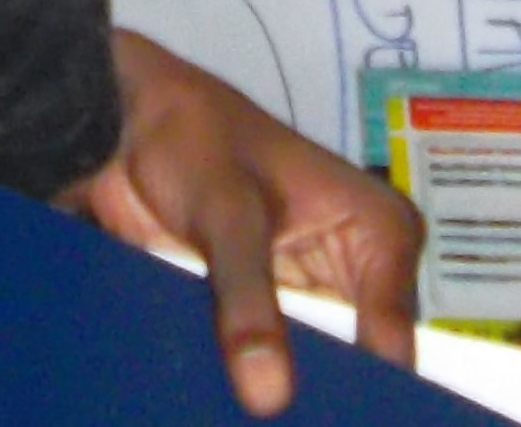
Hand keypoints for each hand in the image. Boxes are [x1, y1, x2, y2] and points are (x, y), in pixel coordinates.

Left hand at [82, 33, 419, 414]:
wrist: (128, 123)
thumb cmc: (192, 138)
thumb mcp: (226, 214)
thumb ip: (246, 299)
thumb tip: (270, 397)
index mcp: (381, 233)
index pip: (392, 340)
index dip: (368, 395)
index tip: (331, 423)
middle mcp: (359, 272)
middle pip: (361, 365)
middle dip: (328, 402)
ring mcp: (312, 297)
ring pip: (317, 374)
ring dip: (291, 402)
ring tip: (250, 426)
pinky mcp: (268, 315)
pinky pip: (273, 366)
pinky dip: (251, 389)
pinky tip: (223, 415)